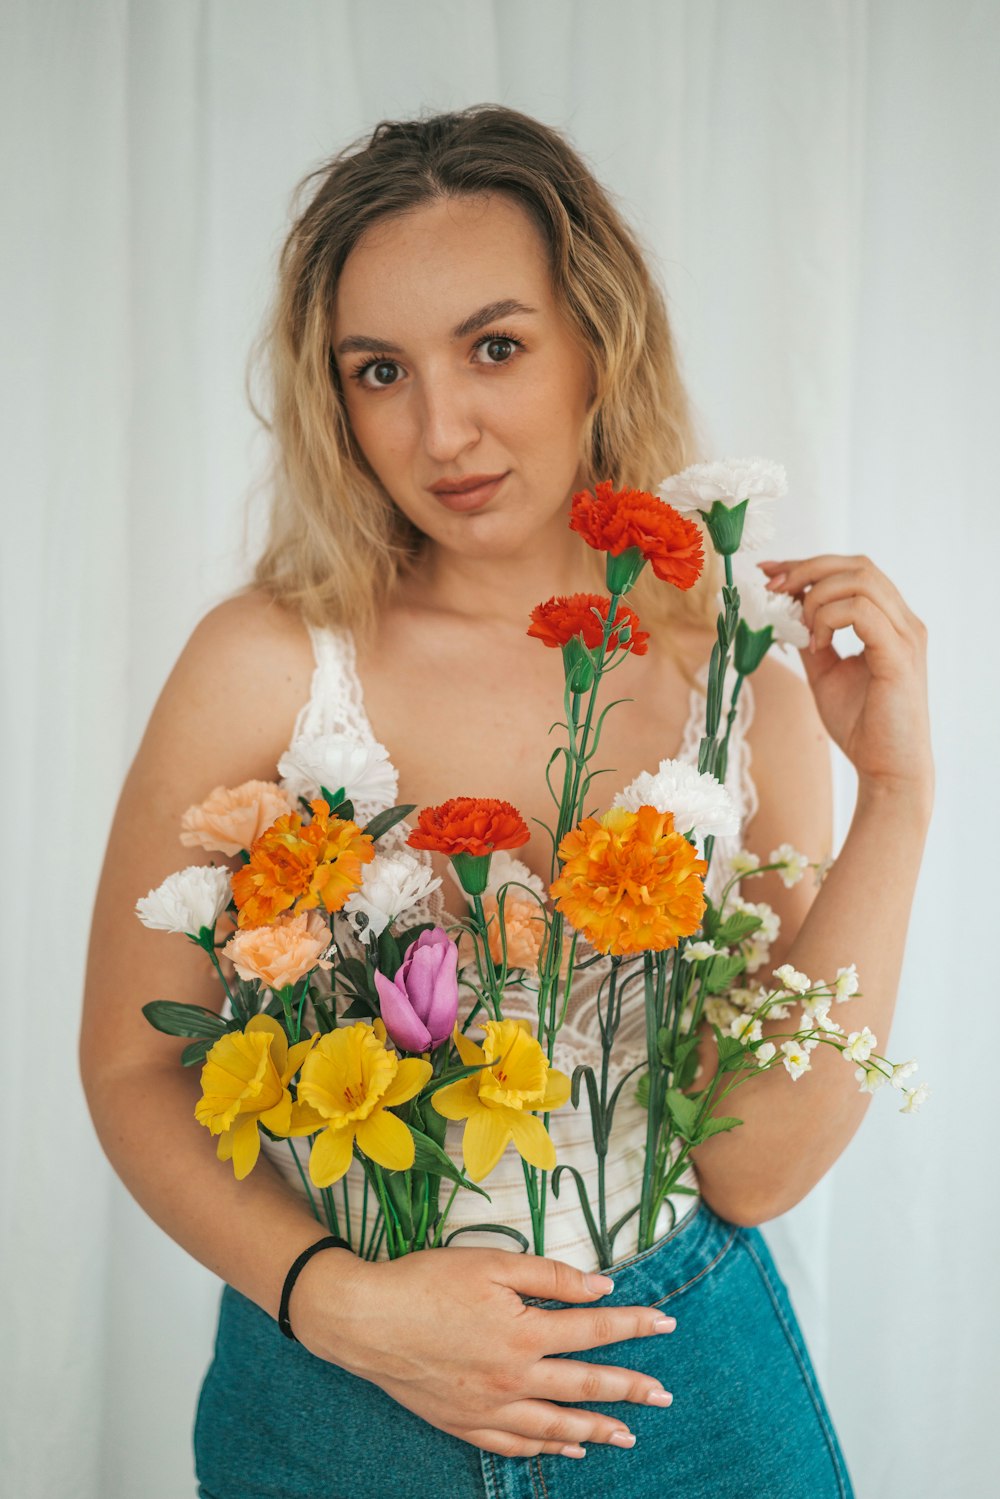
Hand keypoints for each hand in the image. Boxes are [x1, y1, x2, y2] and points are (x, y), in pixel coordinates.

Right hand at [294, 1245, 676, 1458]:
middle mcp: (514, 1377)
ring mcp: (490, 1407)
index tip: (666, 1323)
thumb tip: (601, 1285)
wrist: (365, 1321)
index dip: (633, 1324)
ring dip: (597, 1429)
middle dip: (630, 1388)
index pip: (594, 1329)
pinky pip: (517, 1443)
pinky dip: (548, 1447)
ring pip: (557, 1425)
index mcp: (524, 1332)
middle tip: (664, 1395)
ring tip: (628, 1434)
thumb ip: (549, 1276)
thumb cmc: (426, 1281)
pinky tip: (568, 1449)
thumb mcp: (491, 1263)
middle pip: (585, 1384)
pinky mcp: (465, 1422)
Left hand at [759, 553, 932, 799]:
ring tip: (801, 629)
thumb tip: (784, 612)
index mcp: (890, 621)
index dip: (807, 564)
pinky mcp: (899, 655)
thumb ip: (812, 639)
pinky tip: (817, 644)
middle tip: (772, 588)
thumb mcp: (825, 672)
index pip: (852, 570)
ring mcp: (906, 635)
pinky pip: (861, 611)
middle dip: (806, 569)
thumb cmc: (862, 725)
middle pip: (857, 565)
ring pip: (859, 580)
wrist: (887, 769)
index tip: (768, 570)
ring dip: (817, 596)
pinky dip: (828, 619)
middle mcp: (903, 621)